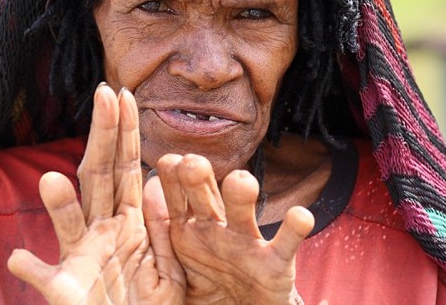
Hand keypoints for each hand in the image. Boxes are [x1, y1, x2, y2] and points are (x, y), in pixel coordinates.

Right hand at [7, 85, 184, 303]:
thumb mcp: (169, 267)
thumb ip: (162, 228)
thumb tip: (151, 184)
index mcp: (128, 223)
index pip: (126, 168)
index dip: (125, 133)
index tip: (125, 94)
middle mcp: (102, 233)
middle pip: (101, 177)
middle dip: (103, 137)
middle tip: (105, 95)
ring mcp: (82, 261)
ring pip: (71, 223)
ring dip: (59, 204)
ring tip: (51, 178)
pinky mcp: (68, 295)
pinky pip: (48, 282)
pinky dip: (31, 271)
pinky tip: (18, 258)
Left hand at [154, 153, 313, 304]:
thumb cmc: (206, 284)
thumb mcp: (176, 262)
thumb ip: (160, 230)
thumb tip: (147, 186)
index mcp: (189, 229)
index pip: (176, 197)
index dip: (171, 178)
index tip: (168, 161)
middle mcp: (218, 228)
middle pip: (206, 196)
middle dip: (198, 178)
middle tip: (192, 163)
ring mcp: (247, 243)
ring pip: (243, 212)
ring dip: (241, 195)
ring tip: (240, 181)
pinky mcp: (276, 263)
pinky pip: (287, 243)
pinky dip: (295, 228)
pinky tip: (299, 215)